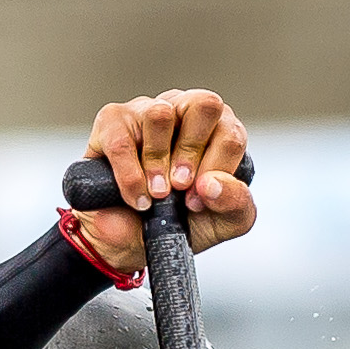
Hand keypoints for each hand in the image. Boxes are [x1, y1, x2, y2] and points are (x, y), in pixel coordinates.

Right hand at [73, 90, 254, 277]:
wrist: (131, 243)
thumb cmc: (178, 223)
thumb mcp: (221, 224)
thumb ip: (236, 204)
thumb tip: (214, 184)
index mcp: (216, 131)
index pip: (230, 133)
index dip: (214, 171)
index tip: (195, 201)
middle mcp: (185, 112)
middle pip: (205, 104)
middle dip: (191, 153)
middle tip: (178, 186)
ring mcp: (148, 111)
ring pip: (160, 114)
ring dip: (157, 162)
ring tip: (155, 193)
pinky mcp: (113, 121)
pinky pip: (123, 142)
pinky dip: (130, 178)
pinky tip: (136, 198)